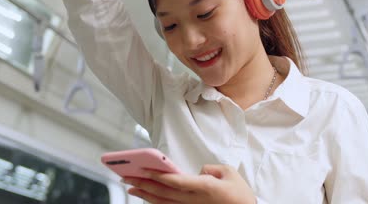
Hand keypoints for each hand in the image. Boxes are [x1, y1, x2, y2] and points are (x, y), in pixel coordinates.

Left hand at [122, 164, 256, 203]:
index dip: (159, 175)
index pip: (176, 181)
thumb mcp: (229, 172)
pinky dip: (156, 203)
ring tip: (131, 188)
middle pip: (164, 192)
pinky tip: (147, 199)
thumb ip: (210, 168)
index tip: (144, 169)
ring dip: (145, 195)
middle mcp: (194, 200)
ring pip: (163, 203)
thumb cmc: (240, 195)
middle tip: (127, 177)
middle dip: (144, 184)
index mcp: (204, 187)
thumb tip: (197, 171)